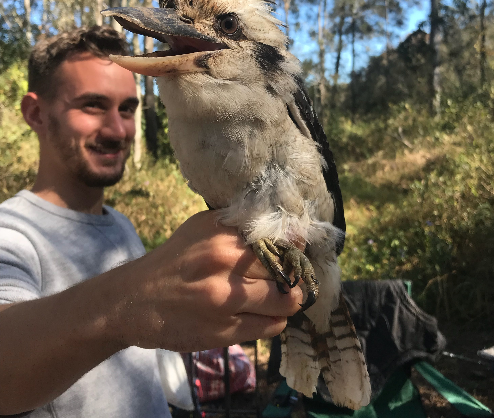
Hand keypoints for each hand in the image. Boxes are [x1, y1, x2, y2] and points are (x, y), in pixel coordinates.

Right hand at [112, 211, 302, 351]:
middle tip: (290, 277)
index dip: (294, 248)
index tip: (295, 253)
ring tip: (284, 297)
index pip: (281, 239)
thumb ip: (241, 225)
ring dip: (291, 300)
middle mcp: (225, 264)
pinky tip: (266, 314)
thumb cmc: (174, 260)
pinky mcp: (222, 332)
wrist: (133, 300)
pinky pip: (270, 327)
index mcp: (222, 235)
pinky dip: (276, 320)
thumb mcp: (202, 228)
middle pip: (286, 270)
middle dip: (292, 275)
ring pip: (286, 301)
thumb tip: (288, 231)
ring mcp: (224, 301)